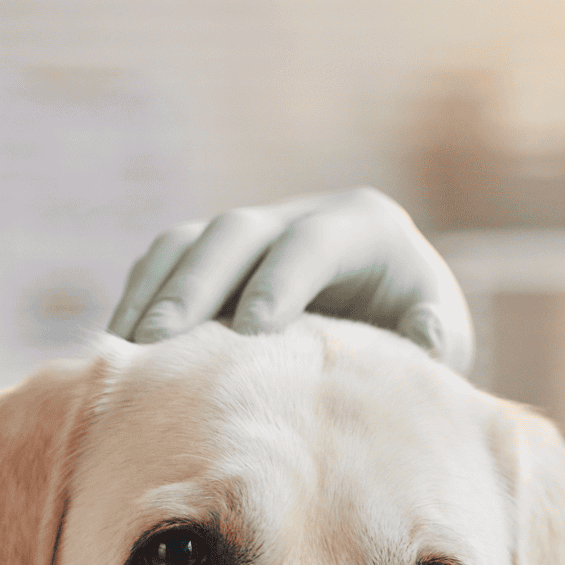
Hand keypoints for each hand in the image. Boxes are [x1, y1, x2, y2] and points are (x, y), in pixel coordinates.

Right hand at [107, 188, 474, 372]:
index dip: (279, 283)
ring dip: (154, 292)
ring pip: (190, 241)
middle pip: (236, 233)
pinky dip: (141, 299)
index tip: (249, 333)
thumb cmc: (422, 338)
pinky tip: (121, 350)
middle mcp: (304, 214)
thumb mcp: (443, 339)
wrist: (398, 321)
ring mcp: (257, 231)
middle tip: (160, 342)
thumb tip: (426, 334)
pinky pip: (168, 264)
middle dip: (196, 284)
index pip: (312, 244)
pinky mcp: (222, 256)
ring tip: (125, 350)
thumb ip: (435, 340)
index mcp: (366, 226)